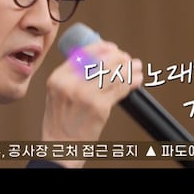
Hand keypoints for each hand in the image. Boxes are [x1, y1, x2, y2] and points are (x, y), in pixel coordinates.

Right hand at [41, 40, 142, 167]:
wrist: (62, 146)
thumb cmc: (60, 120)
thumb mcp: (56, 92)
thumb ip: (71, 74)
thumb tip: (96, 58)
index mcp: (59, 77)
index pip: (84, 53)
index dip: (103, 47)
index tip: (113, 48)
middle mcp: (72, 84)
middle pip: (102, 61)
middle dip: (120, 58)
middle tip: (127, 59)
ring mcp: (87, 96)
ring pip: (114, 74)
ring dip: (130, 69)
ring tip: (137, 67)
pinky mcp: (100, 108)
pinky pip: (120, 90)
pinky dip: (131, 82)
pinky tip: (137, 80)